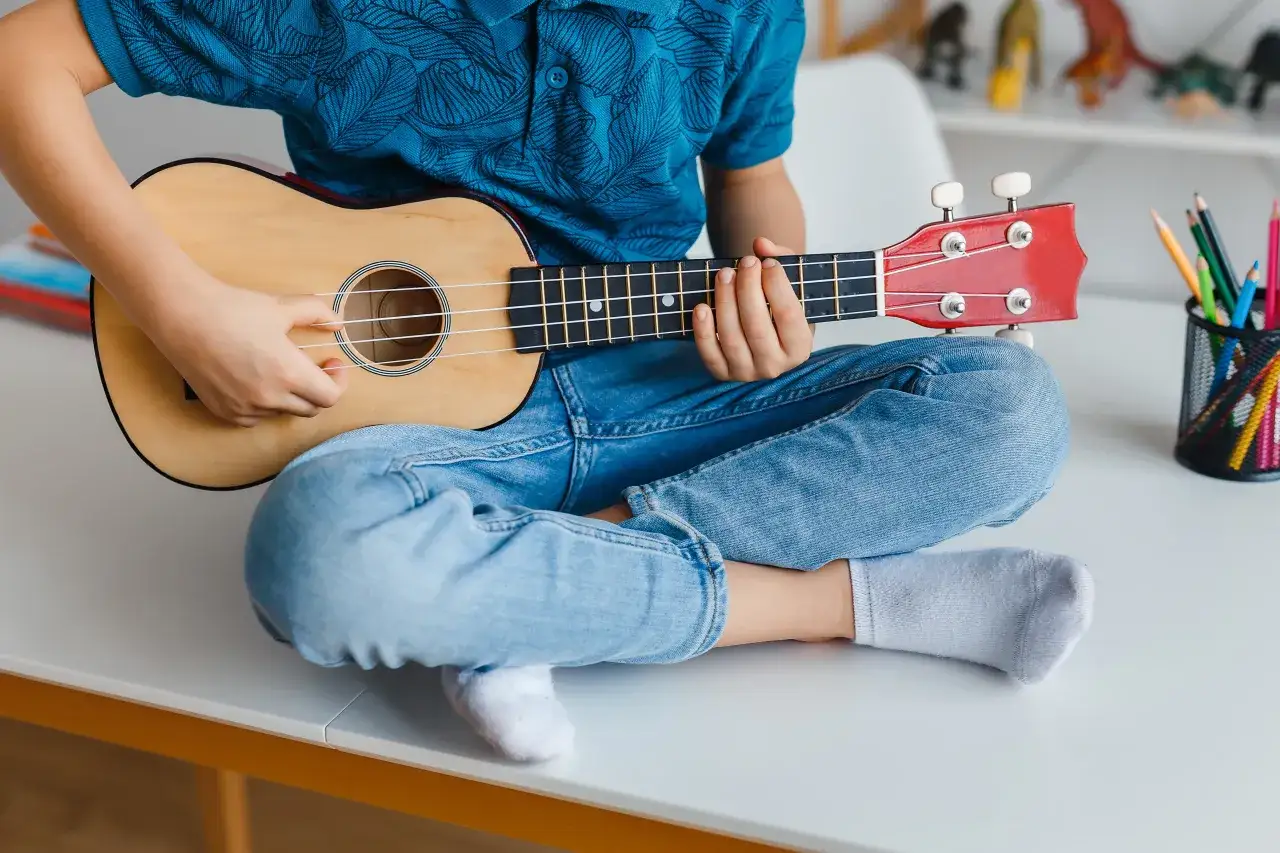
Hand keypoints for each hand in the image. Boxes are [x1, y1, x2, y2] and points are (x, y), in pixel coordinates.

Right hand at [150, 273, 347, 426]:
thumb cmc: (232, 309)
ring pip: (282, 413)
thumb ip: (317, 314)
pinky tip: (257, 381)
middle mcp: (269, 398)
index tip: (332, 364)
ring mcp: (245, 408)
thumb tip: (338, 324)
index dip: (338, 382)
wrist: (182, 315)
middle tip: (313, 368)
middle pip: (311, 409)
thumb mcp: (282, 307)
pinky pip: (256, 418)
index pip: (330, 397)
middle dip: (318, 389)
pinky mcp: (224, 412)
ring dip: (290, 397)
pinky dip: (264, 405)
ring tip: (280, 369)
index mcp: (288, 373)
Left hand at [693, 237, 811, 381]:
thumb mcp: (790, 283)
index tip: (769, 263)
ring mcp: (747, 372)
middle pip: (757, 326)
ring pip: (731, 337)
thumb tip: (760, 244)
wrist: (762, 333)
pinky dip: (703, 330)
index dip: (778, 286)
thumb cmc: (779, 304)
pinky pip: (709, 353)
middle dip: (748, 289)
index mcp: (800, 347)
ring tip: (724, 274)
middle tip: (745, 262)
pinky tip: (701, 306)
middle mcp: (775, 366)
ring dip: (724, 301)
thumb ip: (782, 258)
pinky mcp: (723, 373)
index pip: (789, 316)